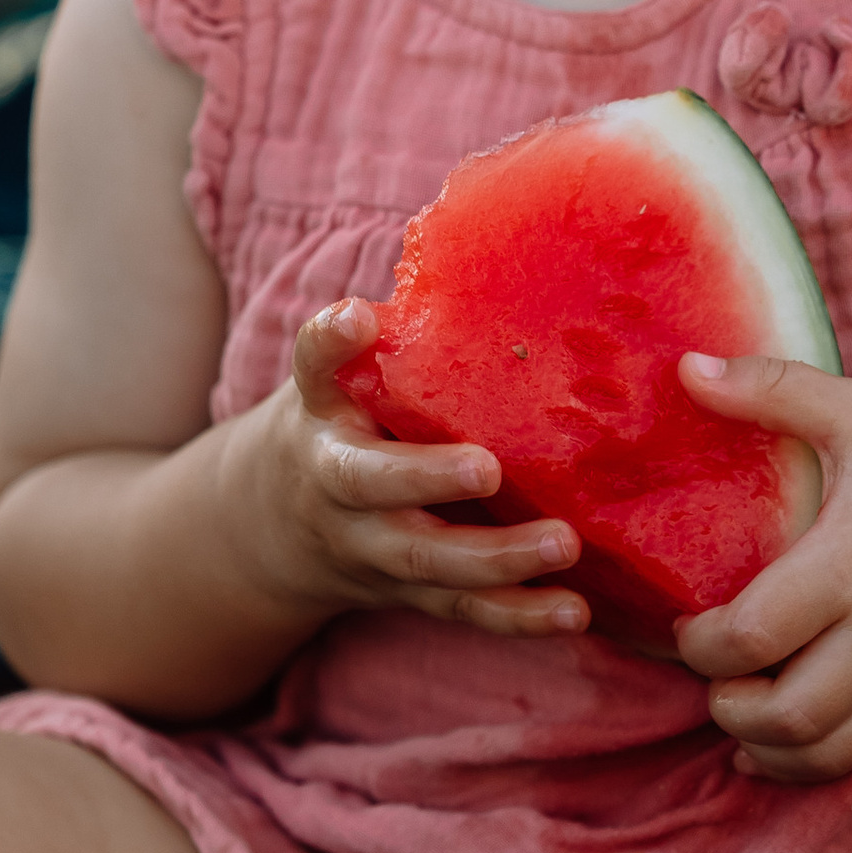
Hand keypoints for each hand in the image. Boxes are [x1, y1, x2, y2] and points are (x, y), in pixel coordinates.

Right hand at [235, 301, 593, 639]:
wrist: (277, 528)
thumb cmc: (344, 423)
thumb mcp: (342, 378)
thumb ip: (392, 335)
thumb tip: (476, 234)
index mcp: (322, 416)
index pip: (314, 371)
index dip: (331, 344)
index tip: (358, 316)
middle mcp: (338, 488)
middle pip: (374, 486)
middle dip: (428, 479)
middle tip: (488, 469)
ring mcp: (374, 550)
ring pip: (428, 562)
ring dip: (496, 561)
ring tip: (563, 546)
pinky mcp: (413, 594)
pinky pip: (464, 611)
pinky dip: (519, 617)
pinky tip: (574, 613)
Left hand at [670, 355, 851, 781]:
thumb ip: (769, 389)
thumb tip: (684, 368)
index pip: (758, 634)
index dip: (702, 643)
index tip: (687, 617)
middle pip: (788, 714)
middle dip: (726, 705)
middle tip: (708, 668)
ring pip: (823, 751)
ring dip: (762, 744)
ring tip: (735, 707)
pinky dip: (803, 763)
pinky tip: (766, 744)